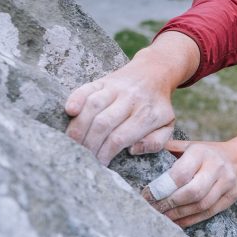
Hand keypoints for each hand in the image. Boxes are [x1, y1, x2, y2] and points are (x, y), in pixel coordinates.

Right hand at [65, 51, 175, 165]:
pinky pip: (87, 88)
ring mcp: (116, 88)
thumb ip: (155, 142)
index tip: (98, 164)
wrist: (155, 72)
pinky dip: (76, 98)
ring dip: (79, 127)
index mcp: (148, 114)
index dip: (105, 153)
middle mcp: (131, 99)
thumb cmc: (158, 106)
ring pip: (93, 106)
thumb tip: (132, 150)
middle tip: (83, 158)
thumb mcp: (167, 126)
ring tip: (72, 143)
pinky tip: (69, 111)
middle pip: (103, 124)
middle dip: (89, 144)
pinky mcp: (103, 80)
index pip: (120, 138)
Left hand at [142, 139, 236, 227]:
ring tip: (162, 217)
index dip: (162, 187)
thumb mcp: (190, 145)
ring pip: (201, 205)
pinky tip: (177, 222)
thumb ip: (168, 148)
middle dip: (170, 203)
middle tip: (153, 209)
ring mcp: (226, 184)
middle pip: (192, 191)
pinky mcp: (231, 198)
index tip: (146, 195)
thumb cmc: (208, 153)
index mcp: (201, 152)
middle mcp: (216, 167)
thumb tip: (136, 149)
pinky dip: (191, 220)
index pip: (181, 173)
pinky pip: (209, 212)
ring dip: (179, 214)